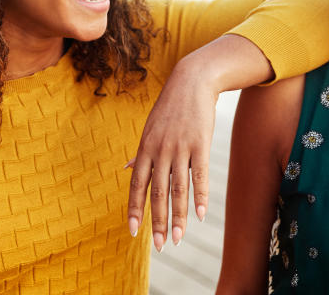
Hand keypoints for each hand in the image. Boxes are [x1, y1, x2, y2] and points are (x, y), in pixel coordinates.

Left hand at [126, 34, 274, 250]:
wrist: (192, 82)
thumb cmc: (170, 108)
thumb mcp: (149, 129)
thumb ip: (140, 153)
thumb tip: (127, 170)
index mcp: (145, 149)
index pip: (137, 185)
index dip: (135, 209)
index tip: (134, 232)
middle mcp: (160, 151)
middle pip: (157, 193)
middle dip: (157, 222)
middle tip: (158, 246)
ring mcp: (180, 148)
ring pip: (178, 189)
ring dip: (178, 217)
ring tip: (177, 239)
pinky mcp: (200, 144)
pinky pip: (199, 175)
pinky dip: (200, 196)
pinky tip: (201, 215)